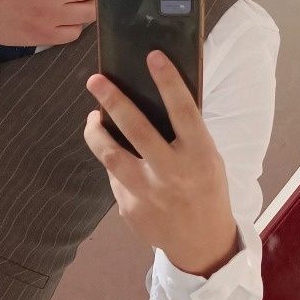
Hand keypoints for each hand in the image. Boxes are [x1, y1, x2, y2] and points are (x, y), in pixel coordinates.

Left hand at [83, 50, 239, 277]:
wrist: (201, 243)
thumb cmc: (206, 191)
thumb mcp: (207, 160)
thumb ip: (184, 137)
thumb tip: (152, 103)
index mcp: (199, 155)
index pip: (183, 110)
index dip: (168, 81)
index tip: (153, 57)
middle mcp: (172, 172)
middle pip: (136, 129)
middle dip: (113, 101)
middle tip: (95, 80)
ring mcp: (147, 192)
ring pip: (110, 155)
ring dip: (95, 133)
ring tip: (92, 119)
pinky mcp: (129, 207)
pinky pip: (114, 177)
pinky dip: (113, 163)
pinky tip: (116, 157)